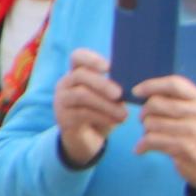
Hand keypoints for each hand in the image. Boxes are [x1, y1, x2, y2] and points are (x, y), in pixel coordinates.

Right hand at [54, 49, 125, 167]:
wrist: (88, 139)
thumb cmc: (102, 112)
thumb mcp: (109, 97)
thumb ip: (116, 87)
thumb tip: (135, 82)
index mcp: (77, 72)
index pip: (78, 56)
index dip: (92, 59)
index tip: (109, 68)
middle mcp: (65, 83)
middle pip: (80, 75)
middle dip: (102, 84)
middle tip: (120, 94)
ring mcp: (61, 100)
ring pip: (81, 95)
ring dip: (105, 104)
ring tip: (124, 114)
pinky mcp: (62, 117)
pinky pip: (82, 113)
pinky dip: (102, 117)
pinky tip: (115, 122)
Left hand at [129, 75, 195, 189]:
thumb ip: (179, 100)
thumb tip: (146, 91)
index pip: (174, 84)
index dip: (151, 85)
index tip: (136, 91)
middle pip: (156, 103)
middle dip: (144, 112)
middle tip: (145, 120)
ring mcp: (193, 131)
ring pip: (151, 122)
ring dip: (144, 130)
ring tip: (150, 135)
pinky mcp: (185, 148)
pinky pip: (152, 140)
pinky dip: (142, 145)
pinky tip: (141, 148)